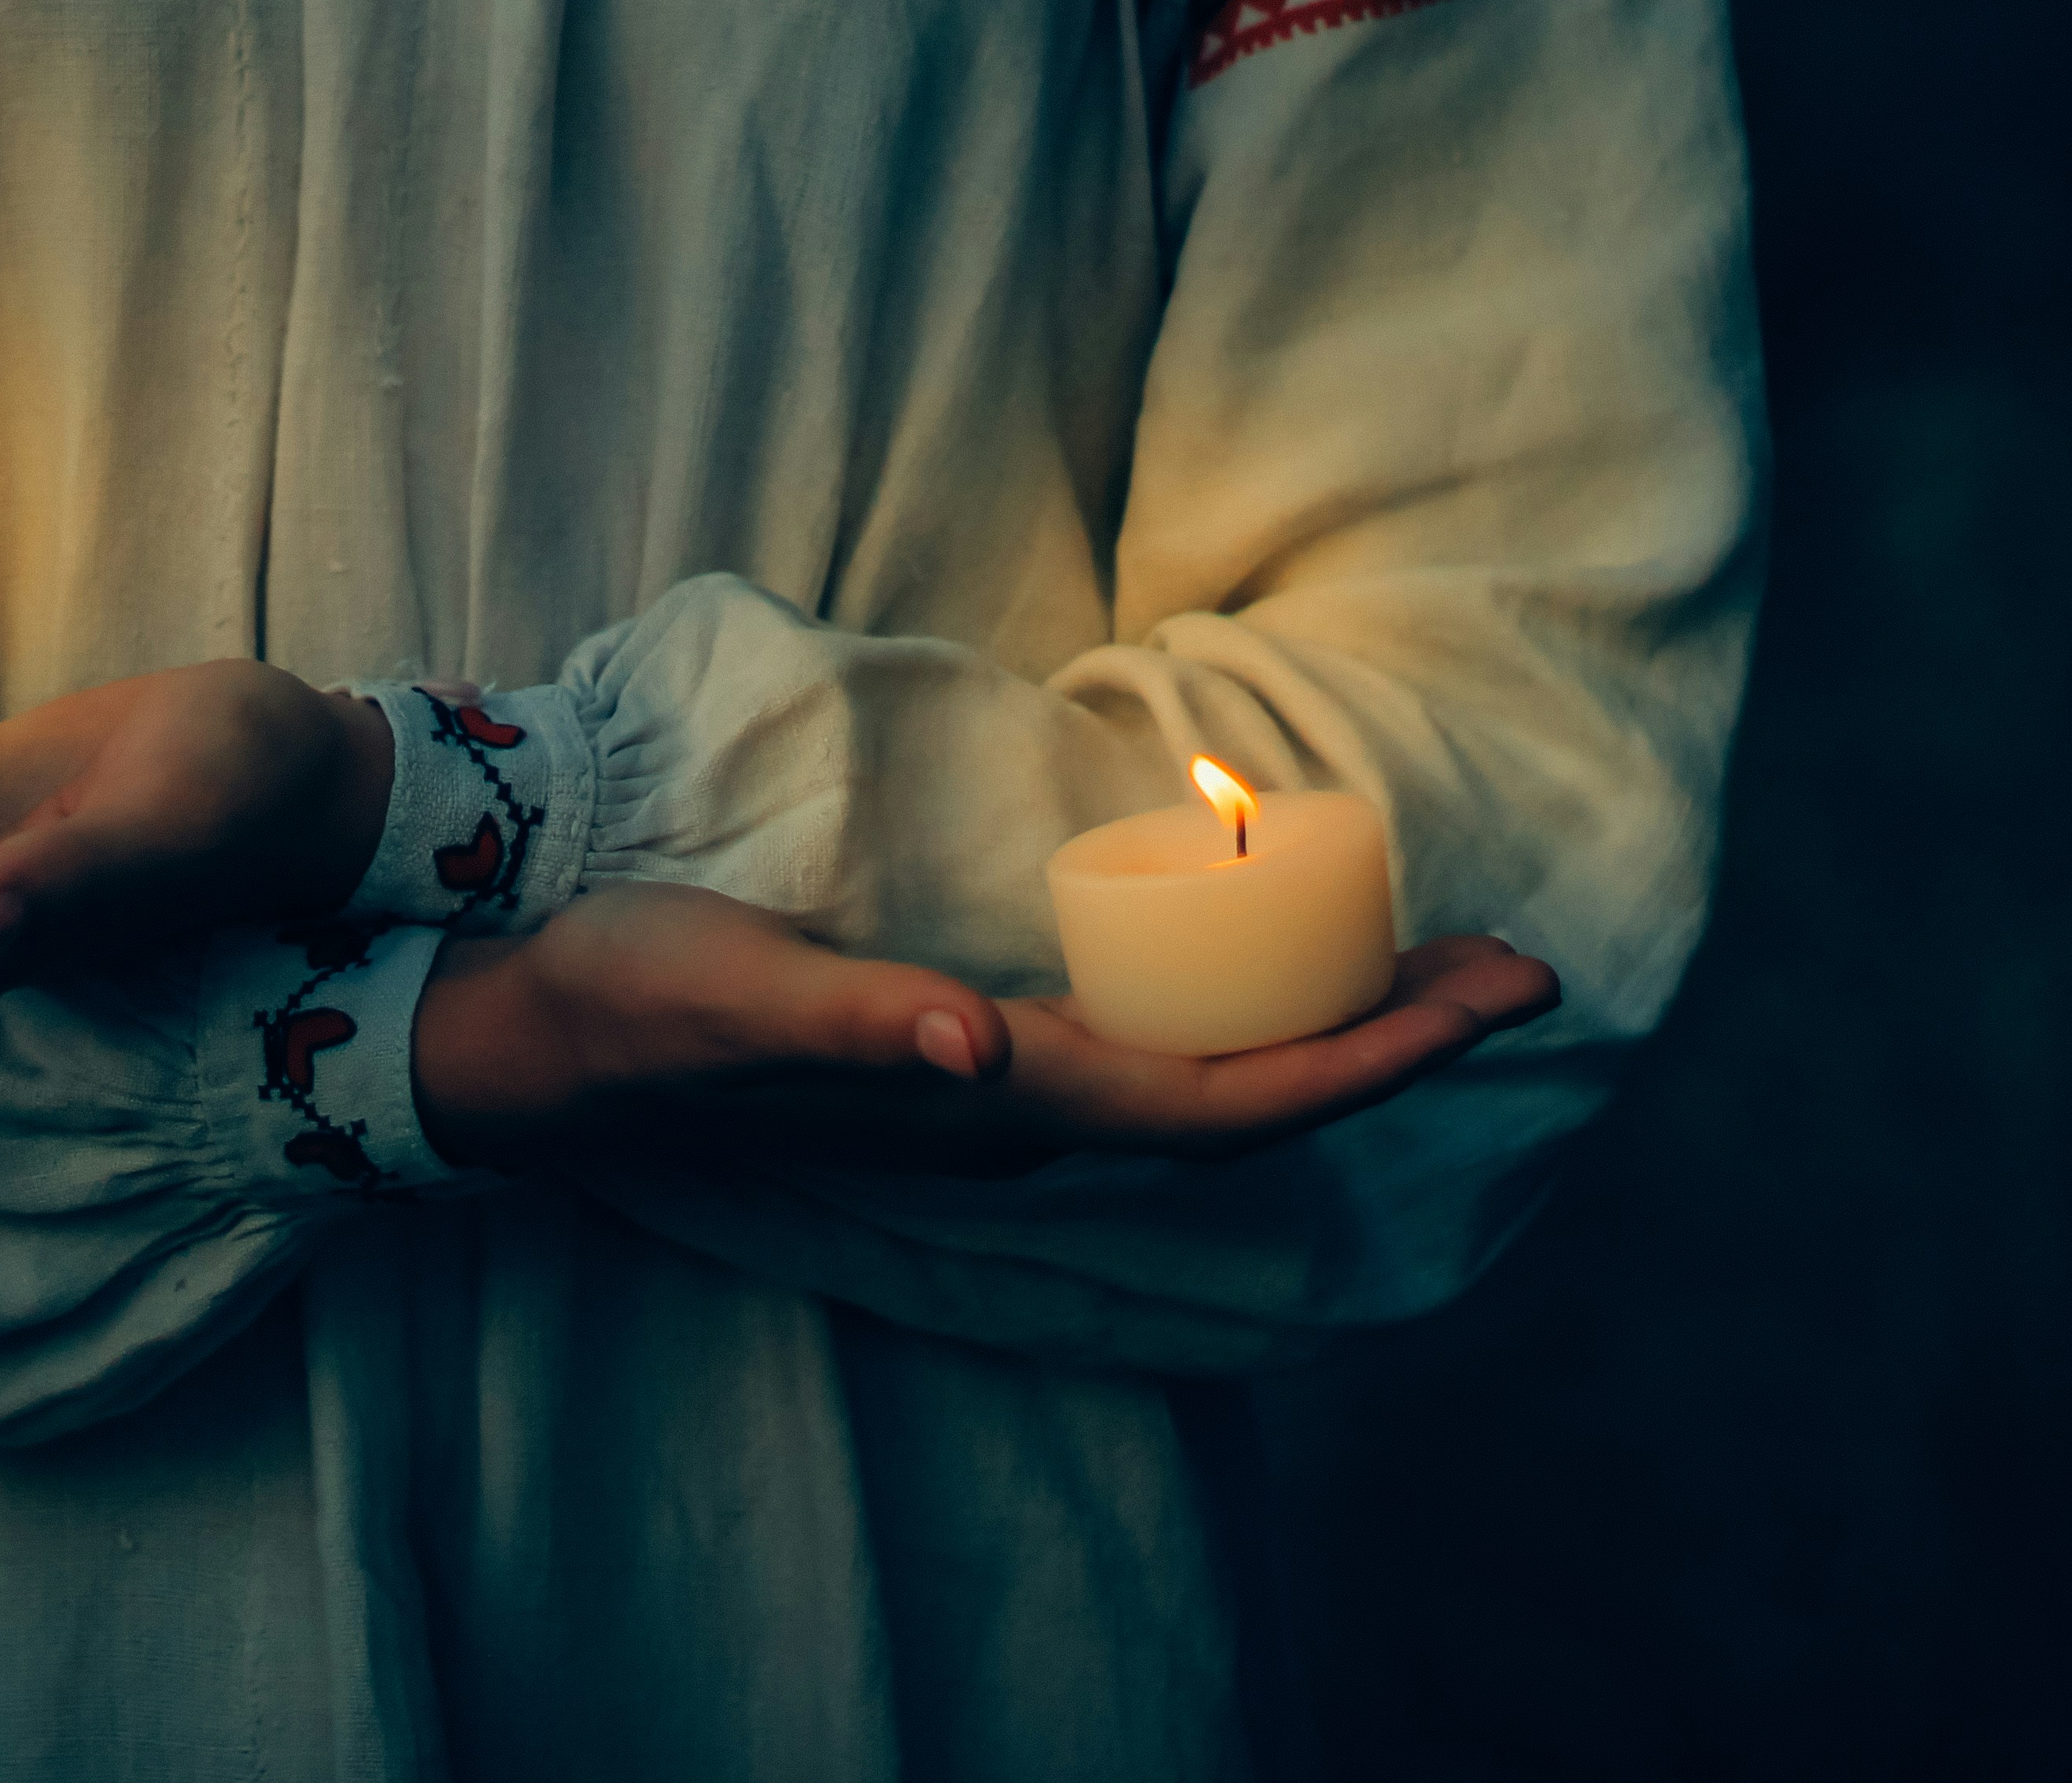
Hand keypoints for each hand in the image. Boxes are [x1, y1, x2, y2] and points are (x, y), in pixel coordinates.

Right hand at [411, 884, 1555, 1174]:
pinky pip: (1153, 1050)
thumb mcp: (741, 992)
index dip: (1367, 1057)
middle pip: (1253, 1095)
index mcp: (992, 1094)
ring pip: (1212, 1079)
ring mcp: (996, 1088)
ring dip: (1335, 1031)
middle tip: (1523, 970)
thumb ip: (864, 1024)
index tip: (1489, 1003)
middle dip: (1396, 1041)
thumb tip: (981, 1051)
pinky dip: (1244, 1015)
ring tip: (1438, 968)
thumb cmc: (642, 1005)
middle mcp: (1017, 1105)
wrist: (549, 1046)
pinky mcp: (968, 1056)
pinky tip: (1267, 965)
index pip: (1226, 1095)